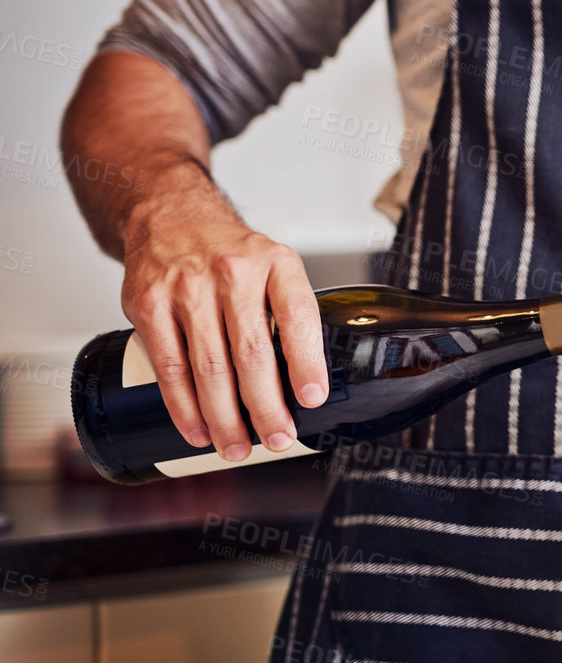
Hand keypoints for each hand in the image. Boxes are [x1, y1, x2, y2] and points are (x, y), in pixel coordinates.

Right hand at [118, 164, 325, 460]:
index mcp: (275, 263)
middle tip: (277, 438)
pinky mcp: (148, 304)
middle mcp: (232, 273)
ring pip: (208, 368)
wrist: (169, 215)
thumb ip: (288, 313)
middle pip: (251, 353)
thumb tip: (306, 383)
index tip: (312, 400)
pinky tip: (198, 430)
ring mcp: (186, 288)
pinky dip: (184, 407)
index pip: (297, 315)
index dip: (306, 362)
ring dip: (224, 417)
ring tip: (238, 447)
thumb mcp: (274, 265)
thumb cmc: (230, 252)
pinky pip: (169, 367)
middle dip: (266, 406)